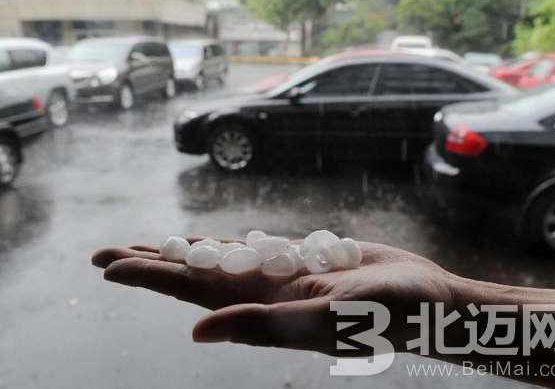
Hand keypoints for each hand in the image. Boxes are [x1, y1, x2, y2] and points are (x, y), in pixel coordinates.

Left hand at [92, 238, 453, 354]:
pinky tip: (210, 243)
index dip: (151, 277)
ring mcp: (284, 276)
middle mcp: (265, 294)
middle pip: (195, 274)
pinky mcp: (306, 259)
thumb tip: (197, 333)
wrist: (426, 302)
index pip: (193, 291)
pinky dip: (229, 244)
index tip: (109, 265)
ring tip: (149, 244)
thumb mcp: (325, 320)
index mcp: (264, 309)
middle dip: (152, 262)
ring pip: (222, 260)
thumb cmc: (387, 314)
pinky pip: (258, 249)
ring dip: (183, 251)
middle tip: (105, 252)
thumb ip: (263, 325)